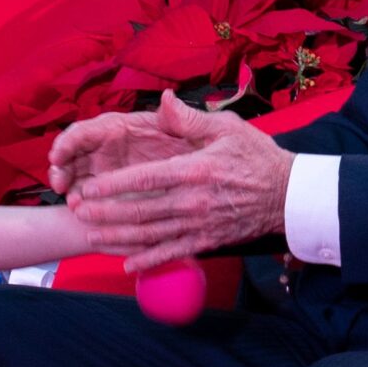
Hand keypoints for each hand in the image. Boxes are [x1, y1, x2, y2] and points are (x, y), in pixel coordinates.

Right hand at [48, 102, 196, 195]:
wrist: (203, 175)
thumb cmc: (194, 147)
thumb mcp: (192, 131)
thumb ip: (179, 117)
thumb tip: (169, 98)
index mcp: (121, 128)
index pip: (87, 130)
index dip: (68, 141)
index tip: (58, 155)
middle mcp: (108, 147)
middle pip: (74, 153)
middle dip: (61, 167)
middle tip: (59, 184)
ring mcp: (107, 169)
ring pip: (78, 175)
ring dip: (69, 187)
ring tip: (71, 203)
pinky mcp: (112, 190)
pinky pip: (91, 196)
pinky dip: (83, 203)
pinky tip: (81, 213)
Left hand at [64, 94, 293, 271]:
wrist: (289, 196)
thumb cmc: (258, 157)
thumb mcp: (227, 128)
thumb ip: (190, 119)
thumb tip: (163, 101)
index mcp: (193, 170)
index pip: (143, 178)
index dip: (111, 186)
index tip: (87, 189)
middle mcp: (192, 201)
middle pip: (139, 211)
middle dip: (104, 213)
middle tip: (78, 212)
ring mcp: (198, 224)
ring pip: (150, 235)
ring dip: (118, 237)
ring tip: (91, 236)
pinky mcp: (207, 241)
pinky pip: (172, 253)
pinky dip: (148, 261)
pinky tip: (127, 265)